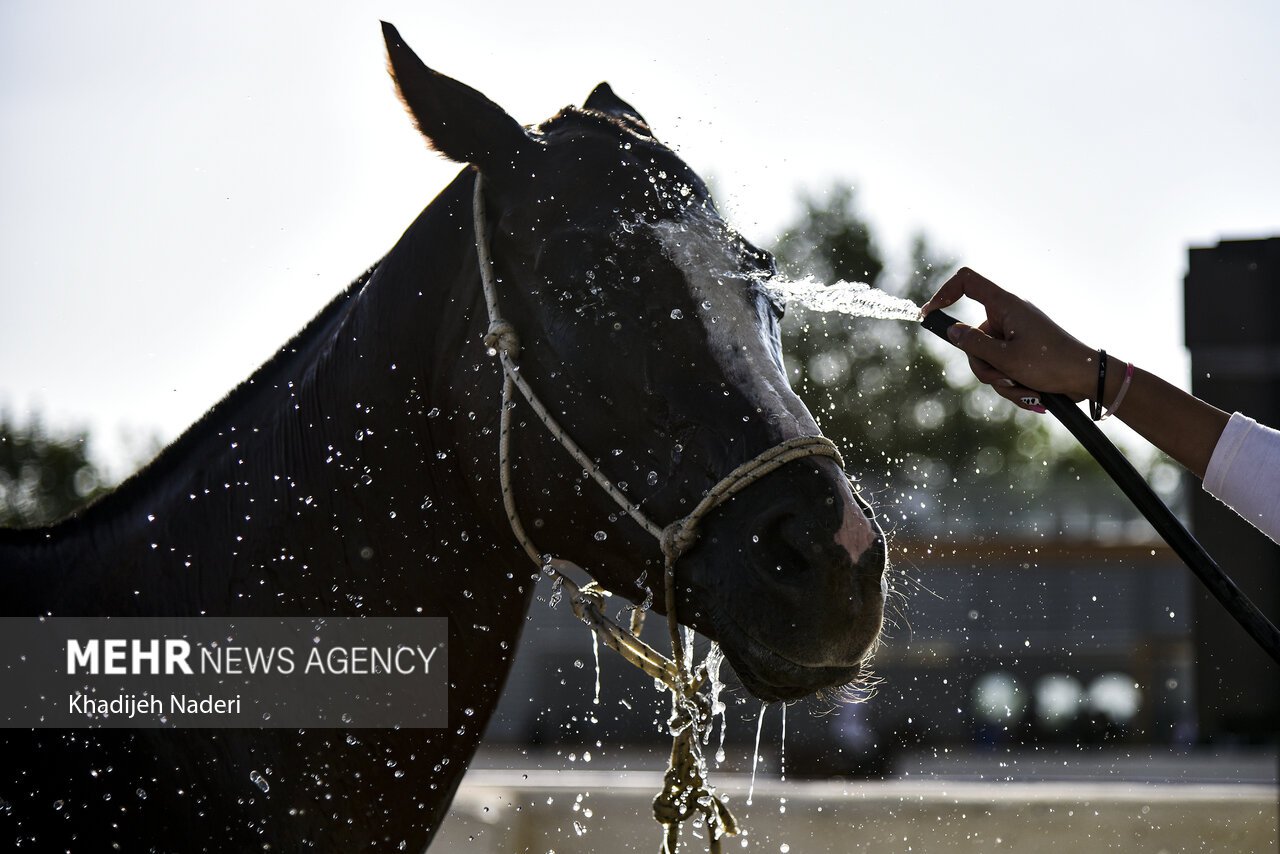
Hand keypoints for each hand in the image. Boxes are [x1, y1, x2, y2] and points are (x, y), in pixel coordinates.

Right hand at [920, 268, 1097, 409]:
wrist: (1088, 379)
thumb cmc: (1052, 364)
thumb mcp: (1006, 359)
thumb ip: (974, 344)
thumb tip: (952, 332)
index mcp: (1006, 306)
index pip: (967, 282)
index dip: (944, 293)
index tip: (930, 315)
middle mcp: (1009, 316)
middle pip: (973, 337)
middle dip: (984, 366)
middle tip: (1002, 379)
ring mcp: (1015, 334)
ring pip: (987, 358)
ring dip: (1000, 379)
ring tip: (1024, 389)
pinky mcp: (1022, 350)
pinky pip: (1002, 366)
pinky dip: (1011, 383)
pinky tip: (1030, 393)